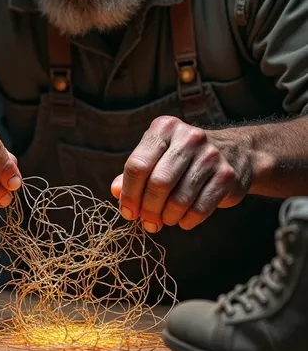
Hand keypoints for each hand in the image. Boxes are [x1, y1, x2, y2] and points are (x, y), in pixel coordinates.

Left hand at [111, 116, 251, 231]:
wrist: (235, 152)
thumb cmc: (183, 158)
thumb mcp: (157, 156)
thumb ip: (136, 172)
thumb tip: (116, 191)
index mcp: (164, 128)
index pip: (137, 165)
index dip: (129, 194)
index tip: (128, 212)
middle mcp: (188, 137)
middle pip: (158, 183)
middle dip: (149, 209)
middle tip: (147, 222)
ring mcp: (210, 155)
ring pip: (179, 199)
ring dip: (168, 217)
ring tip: (165, 220)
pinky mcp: (226, 176)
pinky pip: (200, 208)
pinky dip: (187, 221)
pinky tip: (183, 220)